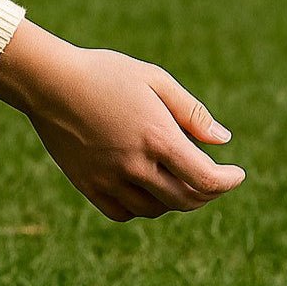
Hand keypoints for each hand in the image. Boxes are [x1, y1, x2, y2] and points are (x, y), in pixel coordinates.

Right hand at [0, 19, 245, 220]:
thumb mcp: (155, 80)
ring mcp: (110, 179)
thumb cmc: (105, 73)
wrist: (49, 82)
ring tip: (180, 179)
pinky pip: (124, 212)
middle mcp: (136, 165)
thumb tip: (223, 141)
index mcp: (158, 137)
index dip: (227, 182)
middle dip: (207, 193)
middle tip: (215, 180)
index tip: (237, 175)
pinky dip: (142, 207)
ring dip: (175, 200)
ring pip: (155, 209)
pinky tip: (147, 188)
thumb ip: (192, 113)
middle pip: (185, 200)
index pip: (205, 179)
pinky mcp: (88, 185)